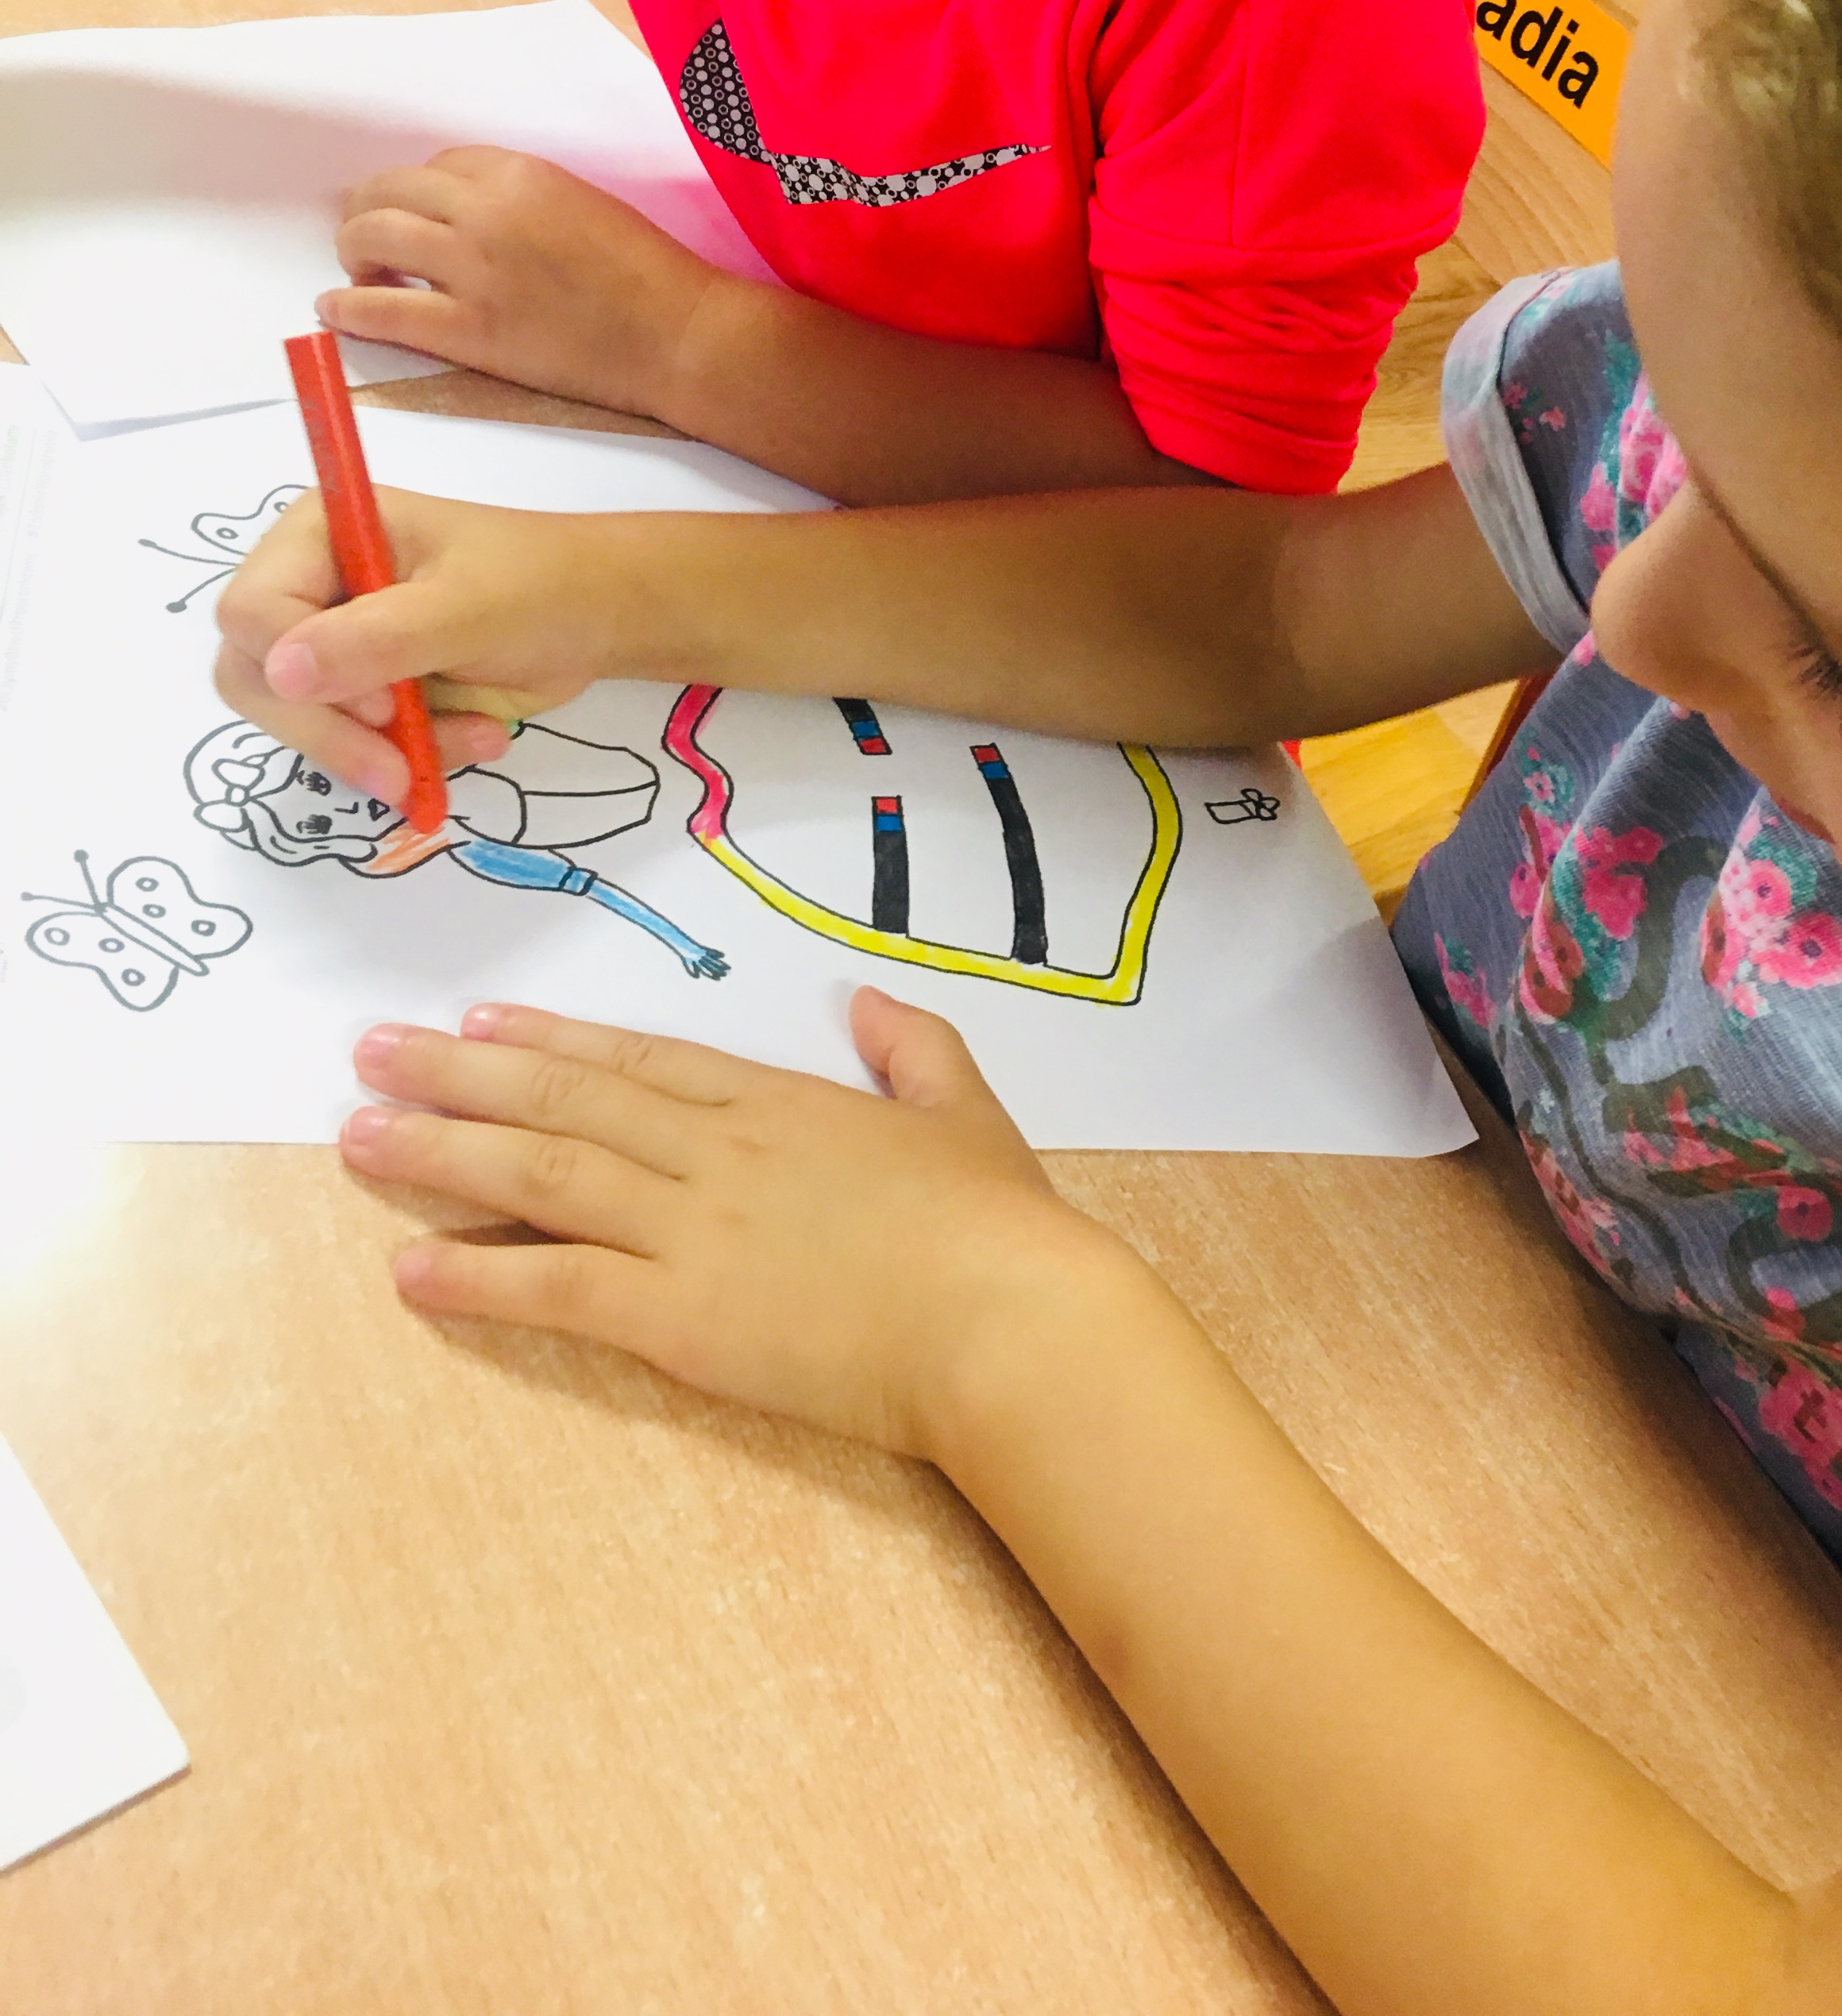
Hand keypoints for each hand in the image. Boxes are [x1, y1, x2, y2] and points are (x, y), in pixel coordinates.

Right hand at [214, 485, 625, 799]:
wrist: (598, 615)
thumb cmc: (541, 586)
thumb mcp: (467, 609)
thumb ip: (376, 639)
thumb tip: (280, 673)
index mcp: (320, 531)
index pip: (251, 611)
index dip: (302, 668)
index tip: (383, 704)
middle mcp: (309, 582)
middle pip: (256, 677)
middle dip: (335, 731)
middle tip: (402, 770)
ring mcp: (332, 639)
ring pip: (301, 721)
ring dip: (384, 749)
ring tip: (473, 737)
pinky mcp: (361, 688)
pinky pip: (349, 744)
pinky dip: (409, 755)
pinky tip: (474, 736)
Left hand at [322, 146, 724, 419]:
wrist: (679, 335)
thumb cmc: (650, 275)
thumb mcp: (587, 205)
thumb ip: (526, 200)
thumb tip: (475, 216)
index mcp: (522, 173)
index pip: (440, 165)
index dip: (420, 189)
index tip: (416, 209)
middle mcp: (487, 211)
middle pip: (390, 192)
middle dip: (367, 209)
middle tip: (364, 233)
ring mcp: (474, 269)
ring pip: (373, 238)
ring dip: (353, 250)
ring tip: (356, 268)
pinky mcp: (470, 329)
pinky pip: (383, 310)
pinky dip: (347, 307)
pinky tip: (335, 308)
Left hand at [339, 993, 1122, 1457]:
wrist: (1007, 1317)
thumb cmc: (999, 1226)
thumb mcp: (967, 1111)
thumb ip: (915, 1045)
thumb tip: (869, 1001)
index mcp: (781, 1103)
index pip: (642, 1058)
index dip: (553, 1038)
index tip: (481, 1019)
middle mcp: (718, 1151)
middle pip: (568, 1098)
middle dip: (461, 1072)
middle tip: (373, 1052)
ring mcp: (694, 1229)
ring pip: (544, 1172)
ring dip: (442, 1150)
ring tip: (357, 1135)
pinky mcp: (683, 1316)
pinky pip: (560, 1286)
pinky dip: (480, 1273)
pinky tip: (411, 1268)